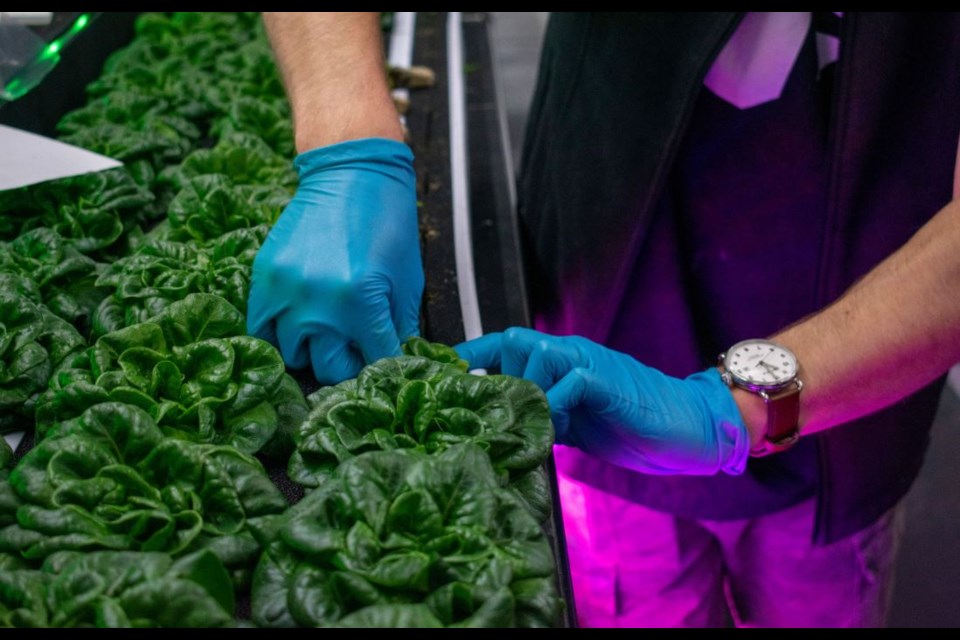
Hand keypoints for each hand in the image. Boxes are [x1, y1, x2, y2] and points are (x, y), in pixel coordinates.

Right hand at [247, 138, 422, 384]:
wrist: (350, 172)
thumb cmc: (386, 222)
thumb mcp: (407, 278)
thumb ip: (398, 325)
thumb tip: (395, 357)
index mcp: (360, 302)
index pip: (374, 360)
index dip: (383, 361)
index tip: (382, 355)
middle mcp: (318, 304)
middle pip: (329, 368)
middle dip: (348, 362)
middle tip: (356, 345)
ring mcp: (286, 292)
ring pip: (293, 354)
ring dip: (313, 349)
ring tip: (327, 330)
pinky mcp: (264, 278)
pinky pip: (261, 329)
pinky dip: (280, 333)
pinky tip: (299, 321)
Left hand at [454, 328, 749, 475]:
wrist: (691, 428)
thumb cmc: (632, 424)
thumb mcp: (574, 421)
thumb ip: (541, 415)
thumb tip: (501, 428)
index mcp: (560, 361)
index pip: (506, 345)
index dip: (472, 355)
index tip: (441, 370)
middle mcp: (570, 352)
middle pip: (513, 343)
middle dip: (503, 378)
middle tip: (510, 416)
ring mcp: (589, 363)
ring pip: (534, 353)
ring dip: (527, 390)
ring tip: (539, 423)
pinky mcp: (606, 381)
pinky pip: (567, 382)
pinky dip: (554, 406)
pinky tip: (560, 428)